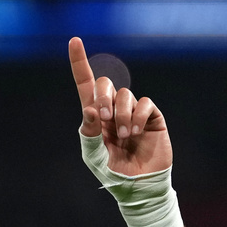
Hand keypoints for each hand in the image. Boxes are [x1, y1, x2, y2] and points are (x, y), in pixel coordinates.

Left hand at [70, 37, 171, 175]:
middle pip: (105, 84)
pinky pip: (145, 103)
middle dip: (102, 97)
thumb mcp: (94, 156)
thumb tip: (89, 108)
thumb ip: (89, 133)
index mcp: (94, 116)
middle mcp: (112, 110)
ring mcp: (133, 111)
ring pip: (125, 95)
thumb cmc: (111, 172)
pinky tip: (136, 133)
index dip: (79, 63)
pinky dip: (138, 117)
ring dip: (122, 115)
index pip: (85, 84)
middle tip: (103, 118)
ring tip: (124, 136)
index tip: (74, 40)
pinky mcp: (152, 117)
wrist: (137, 186)